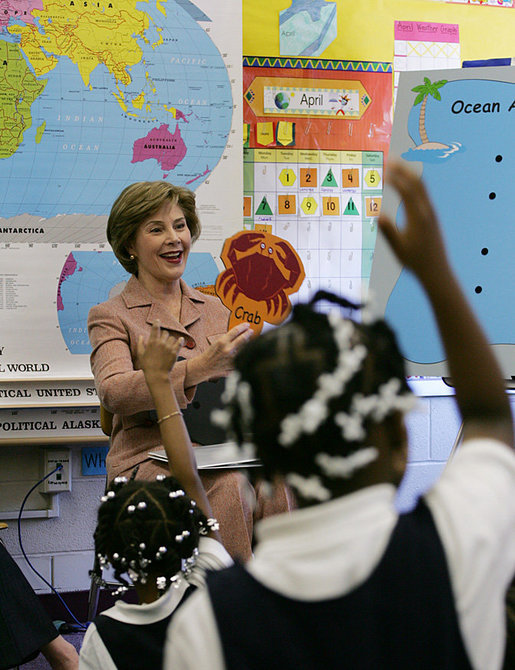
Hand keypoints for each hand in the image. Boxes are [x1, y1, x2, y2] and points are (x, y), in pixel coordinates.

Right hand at [137, 321, 183, 379]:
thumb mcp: (141, 354)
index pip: (155, 328)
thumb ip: (140, 344)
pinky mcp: (175, 352)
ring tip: (169, 345)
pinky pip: (179, 342)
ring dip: (170, 340)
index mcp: (152, 342)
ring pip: (172, 338)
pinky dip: (180, 341)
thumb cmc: (147, 365)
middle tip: (163, 340)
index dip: (156, 323)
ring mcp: (169, 347)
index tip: (158, 320)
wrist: (157, 375)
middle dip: (164, 335)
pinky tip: (180, 340)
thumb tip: (141, 336)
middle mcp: (161, 343)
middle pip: (165, 333)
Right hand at [198, 322, 251, 377]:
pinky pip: (242, 356)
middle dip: (248, 333)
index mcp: (222, 342)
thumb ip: (228, 338)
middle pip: (243, 339)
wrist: (205, 366)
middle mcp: (228, 349)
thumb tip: (239, 333)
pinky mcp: (234, 364)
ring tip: (249, 338)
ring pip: (244, 347)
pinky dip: (245, 351)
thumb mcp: (217, 342)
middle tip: (251, 331)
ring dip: (248, 342)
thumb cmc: (210, 354)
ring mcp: (232, 358)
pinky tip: (246, 348)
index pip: (236, 331)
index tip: (247, 325)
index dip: (243, 327)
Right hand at [377, 161, 449, 282]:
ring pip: (422, 186)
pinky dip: (414, 183)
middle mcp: (427, 211)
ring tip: (396, 166)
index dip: (394, 178)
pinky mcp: (432, 216)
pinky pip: (423, 193)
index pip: (406, 190)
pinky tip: (406, 183)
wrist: (437, 270)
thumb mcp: (399, 248)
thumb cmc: (416, 261)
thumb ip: (388, 230)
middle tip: (389, 160)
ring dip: (409, 174)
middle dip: (402, 169)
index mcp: (418, 217)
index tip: (382, 170)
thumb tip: (376, 214)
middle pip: (416, 182)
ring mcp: (431, 212)